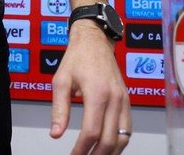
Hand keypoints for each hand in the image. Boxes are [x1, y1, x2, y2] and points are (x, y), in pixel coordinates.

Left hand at [50, 21, 131, 154]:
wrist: (95, 41)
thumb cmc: (77, 58)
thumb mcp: (61, 81)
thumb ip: (59, 110)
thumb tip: (56, 134)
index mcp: (97, 93)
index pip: (92, 131)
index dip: (81, 149)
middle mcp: (115, 99)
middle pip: (111, 140)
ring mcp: (124, 100)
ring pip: (123, 138)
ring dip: (110, 153)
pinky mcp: (127, 101)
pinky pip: (127, 129)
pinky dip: (119, 142)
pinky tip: (108, 148)